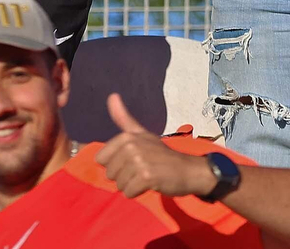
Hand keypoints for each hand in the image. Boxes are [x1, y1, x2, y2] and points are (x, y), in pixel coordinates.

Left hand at [94, 94, 215, 198]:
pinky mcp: (146, 177)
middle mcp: (131, 147)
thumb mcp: (141, 134)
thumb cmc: (161, 154)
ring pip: (119, 184)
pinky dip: (137, 193)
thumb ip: (123, 118)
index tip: (132, 160)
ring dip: (131, 185)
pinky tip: (150, 184)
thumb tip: (111, 95)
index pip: (101, 159)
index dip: (116, 164)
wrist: (187, 170)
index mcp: (127, 137)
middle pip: (110, 173)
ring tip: (146, 177)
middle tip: (141, 170)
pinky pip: (128, 193)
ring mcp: (139, 162)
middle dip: (124, 176)